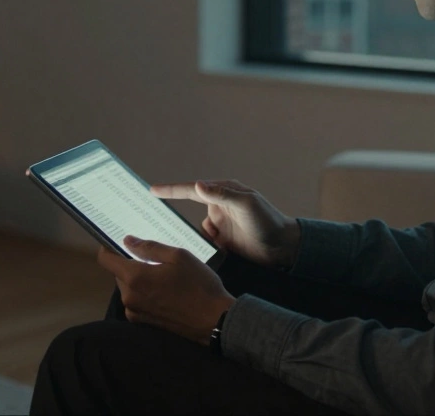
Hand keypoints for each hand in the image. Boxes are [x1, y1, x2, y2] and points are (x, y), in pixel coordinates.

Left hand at [97, 236, 234, 344]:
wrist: (213, 320)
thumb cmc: (198, 284)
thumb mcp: (178, 256)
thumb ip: (149, 248)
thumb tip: (127, 241)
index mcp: (134, 277)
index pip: (105, 259)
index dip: (108, 247)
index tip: (118, 241)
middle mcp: (129, 297)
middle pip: (118, 273)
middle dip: (130, 263)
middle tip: (153, 258)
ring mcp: (135, 312)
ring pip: (128, 287)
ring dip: (139, 279)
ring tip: (164, 275)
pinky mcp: (143, 322)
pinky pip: (136, 301)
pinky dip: (145, 293)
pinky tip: (165, 291)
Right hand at [150, 180, 300, 269]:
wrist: (283, 247)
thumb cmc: (267, 221)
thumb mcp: (246, 205)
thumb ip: (222, 195)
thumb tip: (199, 184)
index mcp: (224, 192)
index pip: (192, 189)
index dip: (171, 190)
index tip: (151, 190)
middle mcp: (220, 205)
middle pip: (191, 209)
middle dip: (183, 215)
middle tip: (165, 221)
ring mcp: (221, 223)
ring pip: (199, 229)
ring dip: (203, 236)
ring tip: (219, 240)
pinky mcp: (223, 240)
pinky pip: (206, 242)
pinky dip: (210, 245)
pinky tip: (224, 248)